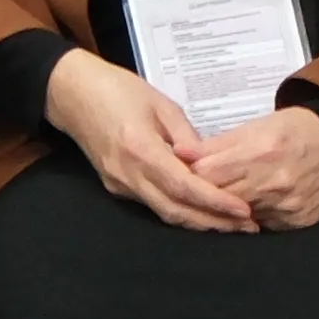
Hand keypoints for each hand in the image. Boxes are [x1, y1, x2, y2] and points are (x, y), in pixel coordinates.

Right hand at [46, 53, 257, 231]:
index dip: (215, 203)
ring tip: (230, 225)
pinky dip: (179, 211)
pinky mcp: (116, 186)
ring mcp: (120, 184)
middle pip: (176, 210)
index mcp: (141, 150)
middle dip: (213, 223)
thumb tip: (209, 164)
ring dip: (198, 222)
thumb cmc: (117, 89)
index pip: (184, 186)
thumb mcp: (161, 104)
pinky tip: (200, 211)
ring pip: (164, 213)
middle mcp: (129, 174)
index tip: (243, 211)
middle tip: (248, 228)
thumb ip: (186, 136)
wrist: (71, 93)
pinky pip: (152, 205)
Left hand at [185, 102, 318, 230]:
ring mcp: (287, 205)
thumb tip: (178, 151)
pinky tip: (251, 207)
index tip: (185, 173)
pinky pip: (262, 226)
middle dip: (206, 195)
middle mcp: (274, 181)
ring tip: (226, 197)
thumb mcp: (255, 126)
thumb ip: (215, 144)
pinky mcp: (296, 222)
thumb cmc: (292, 130)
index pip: (208, 174)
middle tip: (200, 189)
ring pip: (239, 217)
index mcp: (260, 151)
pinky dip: (253, 218)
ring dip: (227, 209)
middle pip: (221, 199)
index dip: (191, 174)